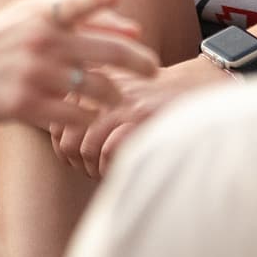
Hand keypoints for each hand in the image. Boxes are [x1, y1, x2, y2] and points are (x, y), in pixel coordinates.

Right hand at [0, 0, 157, 128]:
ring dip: (115, 96)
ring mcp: (34, 74)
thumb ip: (85, 16)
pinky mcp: (24, 104)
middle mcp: (41, 41)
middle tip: (154, 71)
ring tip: (118, 98)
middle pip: (105, 53)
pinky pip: (73, 115)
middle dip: (139, 63)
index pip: (75, 2)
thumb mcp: (34, 14)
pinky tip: (90, 117)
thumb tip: (135, 28)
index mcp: (43, 14)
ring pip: (96, 88)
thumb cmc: (2, 37)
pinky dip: (87, 118)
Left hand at [50, 58, 228, 178]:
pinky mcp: (140, 117)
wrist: (200, 83)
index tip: (76, 160)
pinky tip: (123, 169)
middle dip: (77, 164)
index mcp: (92, 82)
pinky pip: (109, 152)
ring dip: (94, 169)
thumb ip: (93, 108)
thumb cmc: (158, 94)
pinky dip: (112, 168)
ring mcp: (121, 103)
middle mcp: (102, 90)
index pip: (56, 122)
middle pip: (67, 139)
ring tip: (107, 173)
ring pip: (85, 148)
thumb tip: (65, 145)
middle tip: (91, 171)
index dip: (63, 148)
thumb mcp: (120, 90)